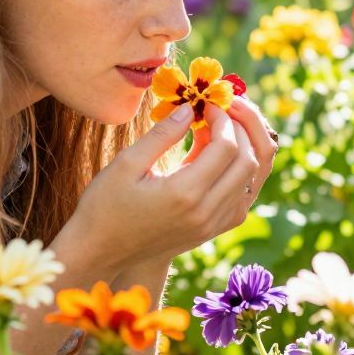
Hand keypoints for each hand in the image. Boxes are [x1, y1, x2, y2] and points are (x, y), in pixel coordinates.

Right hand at [63, 103, 264, 275]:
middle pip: (249, 162)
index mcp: (185, 194)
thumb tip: (190, 108)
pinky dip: (239, 170)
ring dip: (245, 148)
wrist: (101, 250)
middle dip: (241, 128)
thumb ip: (163, 134)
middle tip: (222, 110)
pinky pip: (243, 196)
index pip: (227, 147)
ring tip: (221, 127)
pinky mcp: (213, 230)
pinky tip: (217, 153)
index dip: (222, 119)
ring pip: (252, 180)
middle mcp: (206, 213)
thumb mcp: (127, 163)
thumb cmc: (106, 204)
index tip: (207, 104)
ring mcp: (213, 225)